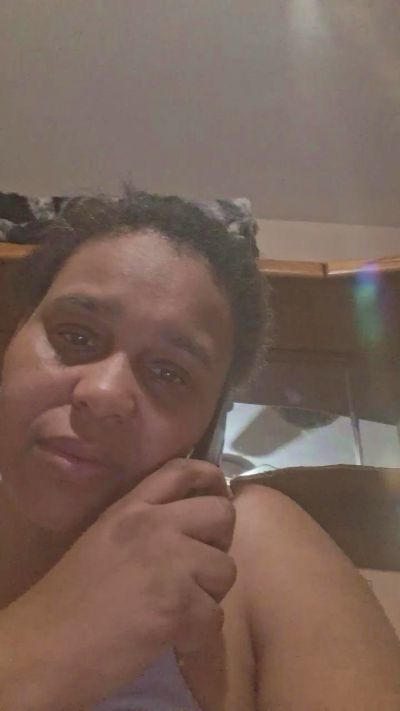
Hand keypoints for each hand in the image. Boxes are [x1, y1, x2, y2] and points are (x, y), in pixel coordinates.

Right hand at [1, 459, 235, 708]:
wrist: (47, 646)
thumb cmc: (69, 599)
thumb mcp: (104, 539)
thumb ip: (144, 527)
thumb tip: (191, 529)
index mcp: (131, 508)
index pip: (182, 471)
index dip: (211, 478)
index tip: (220, 495)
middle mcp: (155, 525)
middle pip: (222, 514)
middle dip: (220, 544)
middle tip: (199, 568)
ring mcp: (170, 562)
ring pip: (226, 569)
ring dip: (208, 595)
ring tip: (177, 610)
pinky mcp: (180, 605)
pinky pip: (215, 617)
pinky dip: (198, 635)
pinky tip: (173, 639)